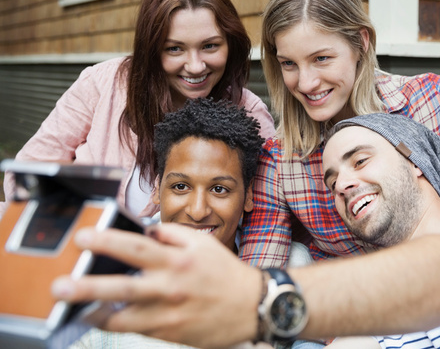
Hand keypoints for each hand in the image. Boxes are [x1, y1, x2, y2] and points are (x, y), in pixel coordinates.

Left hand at [51, 224, 260, 348]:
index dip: (108, 241)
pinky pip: (135, 329)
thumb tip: (145, 231)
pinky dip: (115, 323)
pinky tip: (100, 317)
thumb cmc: (226, 273)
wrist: (253, 307)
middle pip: (124, 287)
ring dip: (95, 312)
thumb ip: (173, 235)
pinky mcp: (169, 333)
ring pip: (124, 317)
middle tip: (61, 287)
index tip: (84, 237)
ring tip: (72, 308)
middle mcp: (171, 287)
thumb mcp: (204, 244)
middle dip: (89, 286)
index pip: (137, 248)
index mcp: (179, 260)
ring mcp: (168, 314)